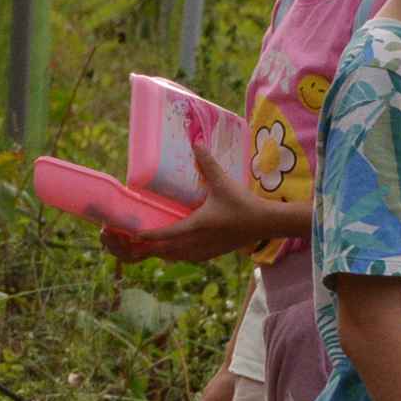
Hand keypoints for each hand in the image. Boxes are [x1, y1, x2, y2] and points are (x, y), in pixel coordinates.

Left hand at [100, 142, 272, 265]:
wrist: (265, 222)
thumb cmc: (243, 203)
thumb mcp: (223, 182)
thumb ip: (208, 163)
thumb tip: (196, 143)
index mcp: (196, 226)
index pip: (166, 234)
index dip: (149, 235)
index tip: (135, 233)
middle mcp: (198, 242)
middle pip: (167, 251)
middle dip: (151, 248)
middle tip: (138, 243)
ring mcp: (207, 250)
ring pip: (178, 257)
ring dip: (165, 253)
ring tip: (153, 247)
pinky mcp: (215, 253)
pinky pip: (191, 258)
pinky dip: (180, 256)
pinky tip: (177, 252)